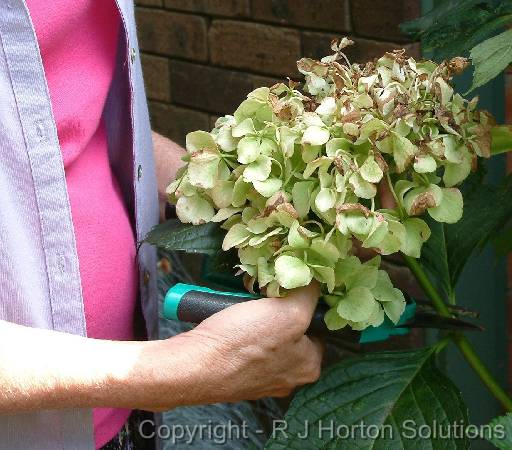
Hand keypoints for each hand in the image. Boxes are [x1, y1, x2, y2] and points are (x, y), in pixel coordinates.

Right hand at [133, 283, 323, 409]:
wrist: (192, 366)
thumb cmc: (243, 343)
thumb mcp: (289, 312)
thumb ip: (309, 294)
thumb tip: (315, 278)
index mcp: (308, 367)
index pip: (316, 327)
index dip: (303, 305)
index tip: (287, 291)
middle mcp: (287, 378)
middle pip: (289, 331)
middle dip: (275, 312)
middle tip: (261, 298)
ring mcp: (259, 378)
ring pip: (264, 336)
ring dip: (254, 318)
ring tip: (242, 306)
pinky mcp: (234, 374)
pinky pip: (243, 344)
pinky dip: (236, 330)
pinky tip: (227, 320)